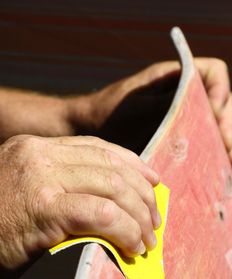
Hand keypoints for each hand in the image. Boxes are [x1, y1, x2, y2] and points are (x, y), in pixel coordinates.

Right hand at [0, 135, 159, 278]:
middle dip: (142, 194)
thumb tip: (109, 196)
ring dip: (138, 216)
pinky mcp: (42, 207)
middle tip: (154, 219)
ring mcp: (40, 178)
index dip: (133, 164)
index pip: (99, 147)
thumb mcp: (29, 188)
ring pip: (111, 188)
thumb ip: (63, 183)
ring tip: (147, 239)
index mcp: (39, 147)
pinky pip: (99, 214)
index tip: (153, 181)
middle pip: (111, 167)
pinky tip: (131, 245)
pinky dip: (123, 230)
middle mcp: (40, 155)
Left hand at [84, 58, 231, 158]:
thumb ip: (166, 106)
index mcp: (172, 77)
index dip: (221, 92)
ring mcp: (177, 114)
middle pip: (219, 101)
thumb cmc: (105, 112)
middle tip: (226, 150)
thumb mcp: (136, 108)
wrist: (86, 127)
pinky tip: (209, 165)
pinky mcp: (173, 133)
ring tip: (224, 160)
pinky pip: (198, 137)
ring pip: (211, 121)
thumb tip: (199, 111)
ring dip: (221, 139)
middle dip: (226, 124)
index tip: (216, 118)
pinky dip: (207, 150)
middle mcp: (179, 93)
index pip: (212, 73)